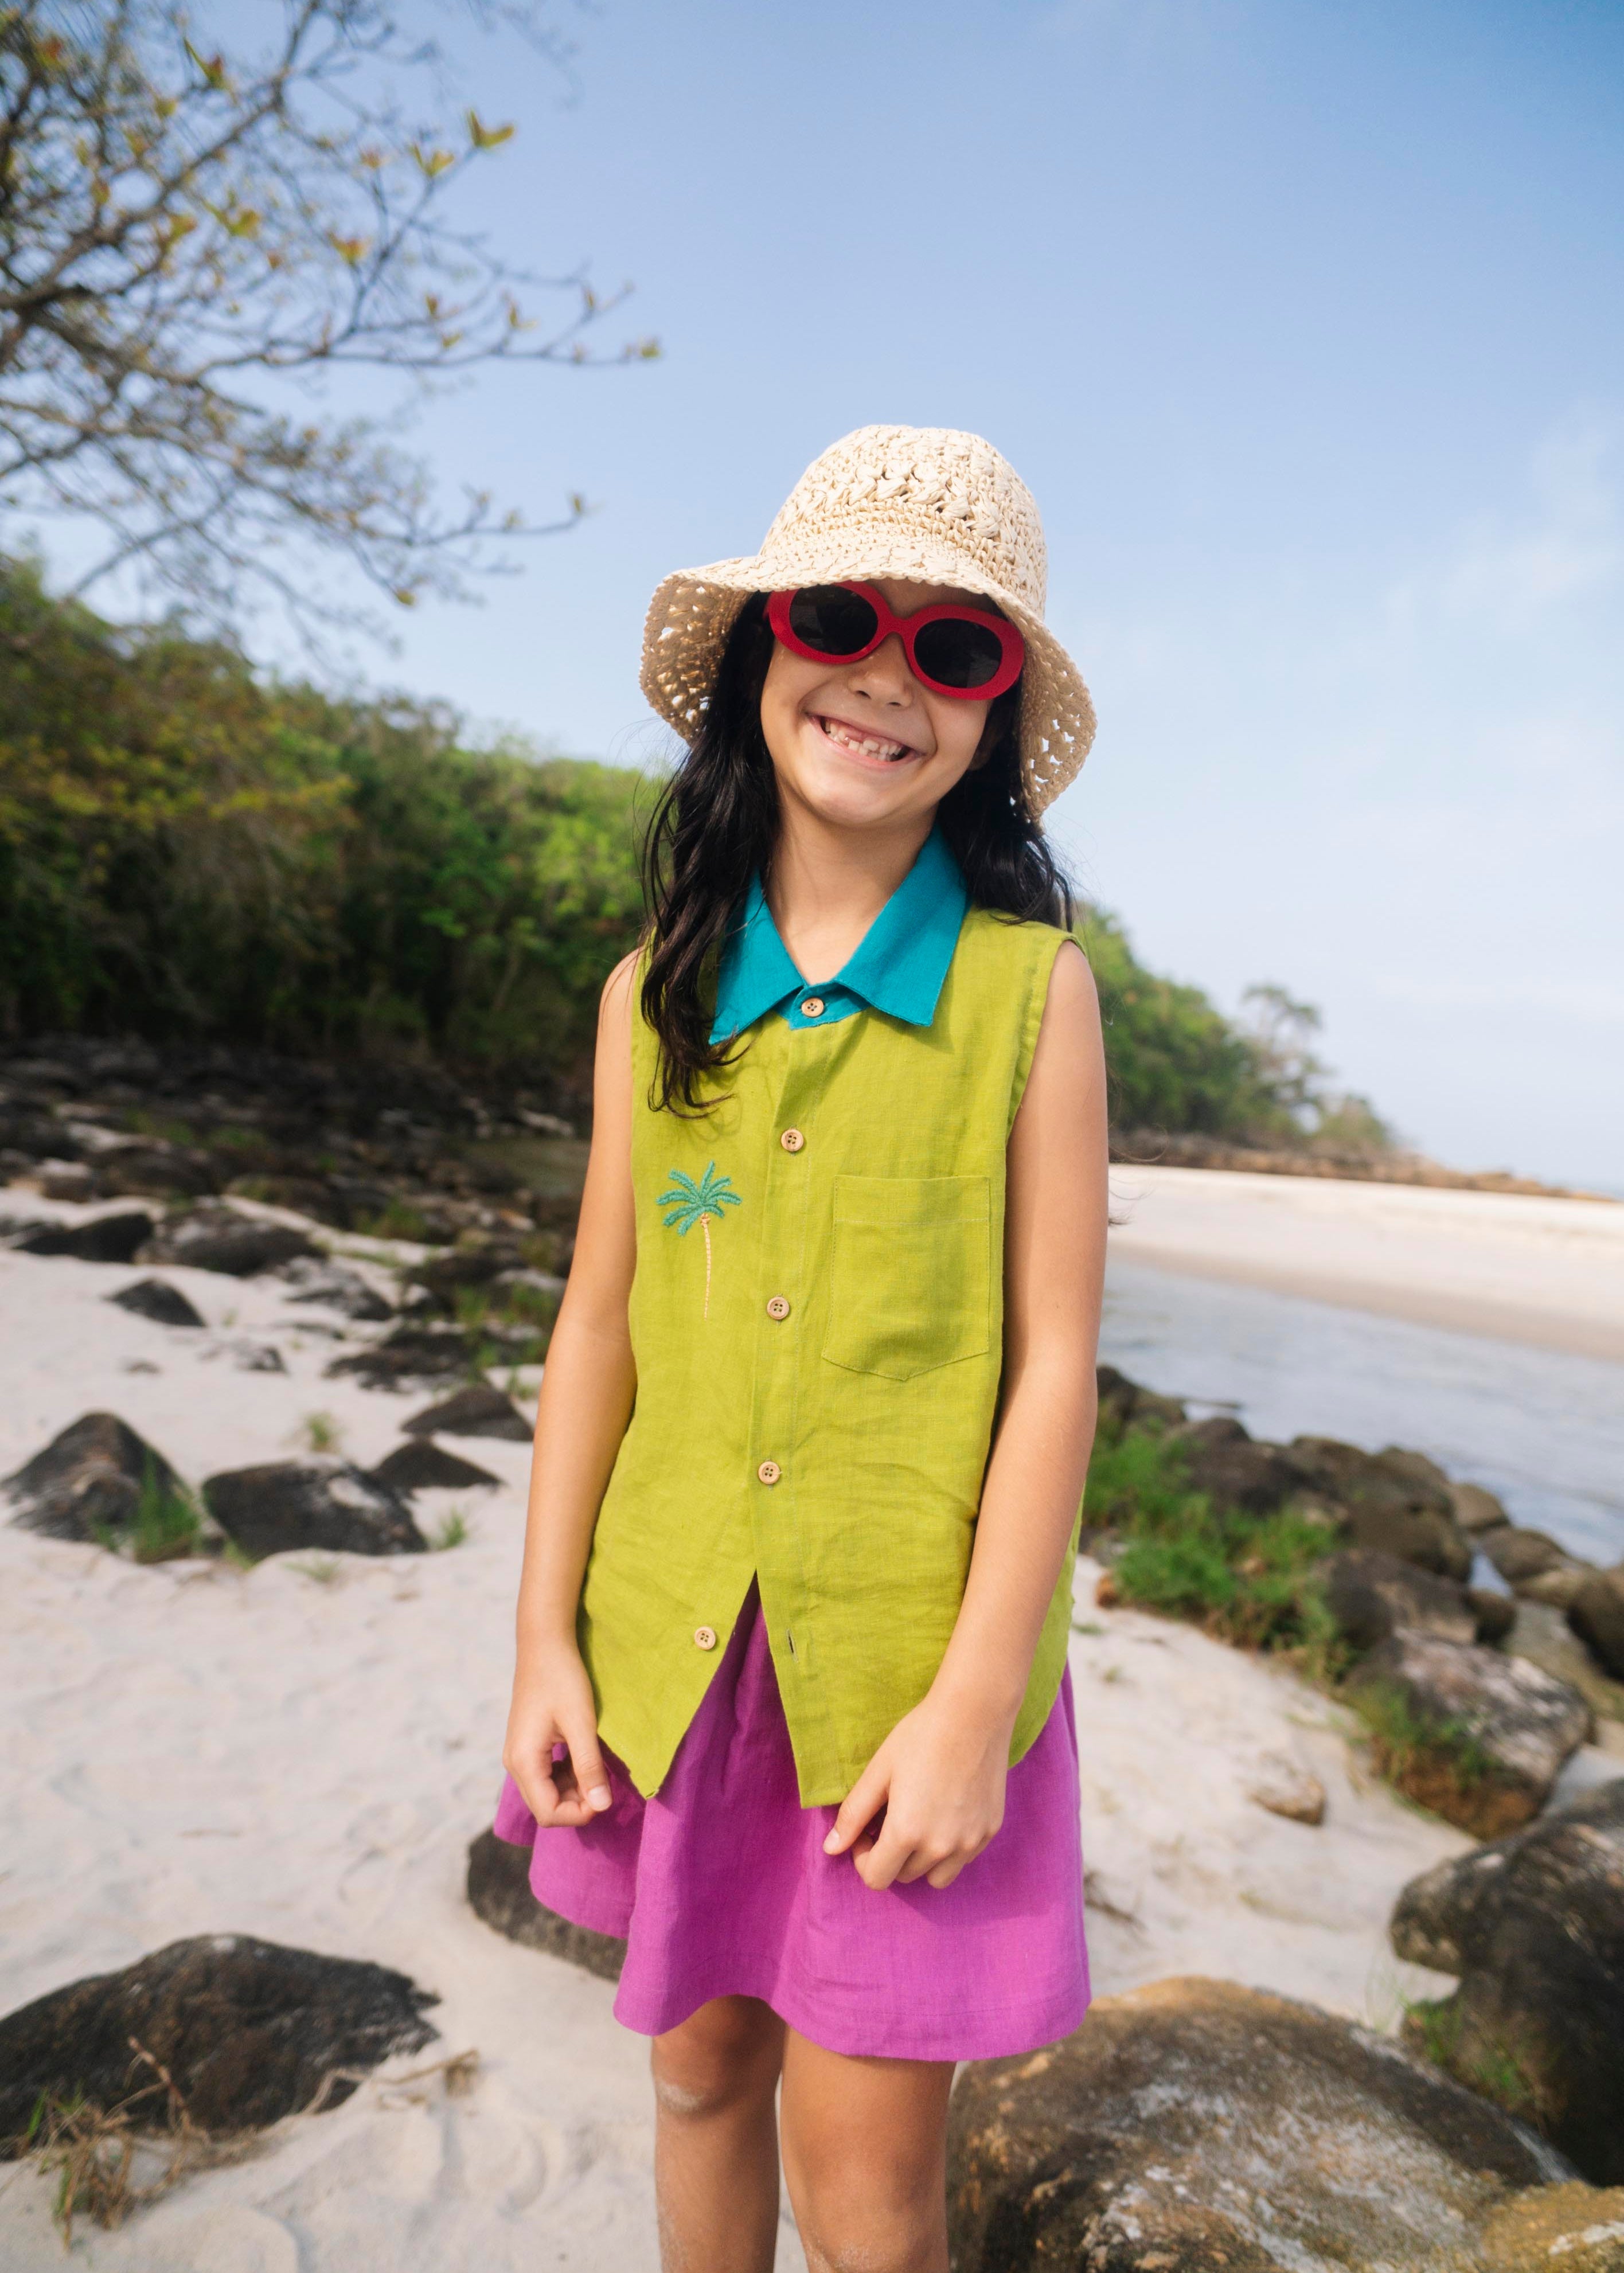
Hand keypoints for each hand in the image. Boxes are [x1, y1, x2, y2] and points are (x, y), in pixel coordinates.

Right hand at [502, 1638, 611, 1827]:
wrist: (544, 1644)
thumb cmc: (563, 1678)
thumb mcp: (581, 1723)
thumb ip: (589, 1767)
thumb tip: (602, 1806)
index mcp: (523, 1762)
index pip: (549, 1813)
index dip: (580, 1813)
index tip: (606, 1794)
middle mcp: (514, 1764)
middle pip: (545, 1807)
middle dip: (577, 1802)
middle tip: (604, 1780)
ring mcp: (518, 1755)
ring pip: (546, 1792)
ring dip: (574, 1789)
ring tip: (595, 1765)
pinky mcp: (526, 1746)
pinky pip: (545, 1775)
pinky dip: (567, 1775)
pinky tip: (583, 1756)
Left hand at [822, 1688, 1010, 1890]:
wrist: (975, 1713)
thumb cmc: (921, 1736)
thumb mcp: (878, 1772)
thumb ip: (853, 1815)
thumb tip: (831, 1849)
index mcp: (906, 1832)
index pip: (876, 1878)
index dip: (863, 1858)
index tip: (866, 1831)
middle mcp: (940, 1847)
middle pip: (904, 1876)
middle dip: (890, 1855)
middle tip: (890, 1819)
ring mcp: (969, 1842)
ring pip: (936, 1876)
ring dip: (920, 1860)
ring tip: (918, 1822)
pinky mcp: (990, 1832)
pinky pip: (962, 1859)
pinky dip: (949, 1849)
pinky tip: (945, 1813)